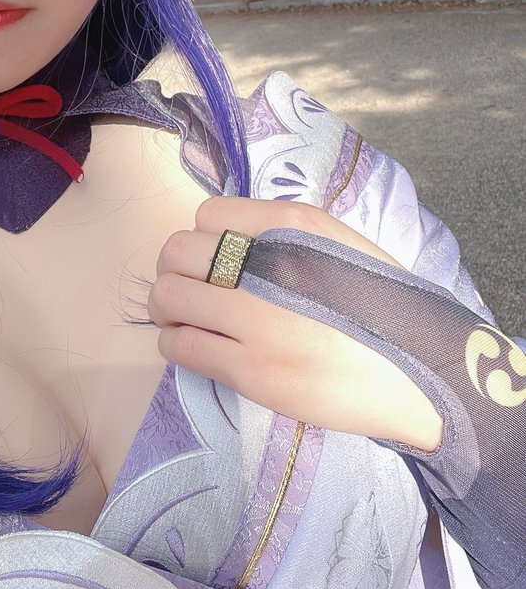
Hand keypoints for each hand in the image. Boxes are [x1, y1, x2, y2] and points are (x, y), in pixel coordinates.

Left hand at [148, 197, 442, 451]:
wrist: (421, 375)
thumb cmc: (378, 307)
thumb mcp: (338, 244)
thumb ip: (282, 232)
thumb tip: (221, 235)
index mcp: (294, 226)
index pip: (207, 213)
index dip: (204, 238)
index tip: (215, 261)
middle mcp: (270, 265)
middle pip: (176, 251)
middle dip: (176, 272)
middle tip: (192, 293)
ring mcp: (258, 319)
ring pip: (167, 297)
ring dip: (169, 310)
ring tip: (189, 321)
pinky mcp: (251, 370)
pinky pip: (179, 346)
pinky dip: (177, 344)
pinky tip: (198, 348)